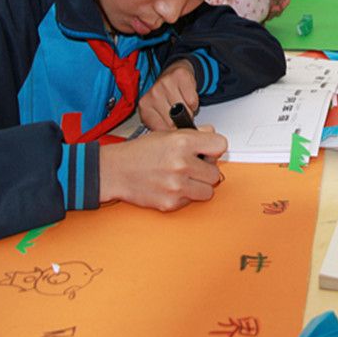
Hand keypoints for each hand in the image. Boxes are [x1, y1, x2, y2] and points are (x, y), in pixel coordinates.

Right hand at [98, 127, 225, 210]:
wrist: (116, 171)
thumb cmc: (139, 152)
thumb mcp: (167, 134)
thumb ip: (193, 134)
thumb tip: (211, 135)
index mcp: (183, 142)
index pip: (220, 145)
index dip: (214, 149)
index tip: (209, 151)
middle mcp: (182, 164)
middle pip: (215, 173)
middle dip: (206, 170)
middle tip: (193, 167)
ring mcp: (177, 185)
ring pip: (208, 191)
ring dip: (199, 186)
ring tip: (184, 178)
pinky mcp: (171, 203)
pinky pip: (191, 202)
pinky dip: (184, 197)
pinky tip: (172, 187)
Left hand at [138, 60, 198, 129]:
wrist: (173, 75)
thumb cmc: (166, 97)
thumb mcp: (158, 115)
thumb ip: (161, 128)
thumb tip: (169, 141)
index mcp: (145, 107)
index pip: (160, 129)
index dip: (170, 131)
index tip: (172, 128)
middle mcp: (153, 94)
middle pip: (172, 121)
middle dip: (179, 122)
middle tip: (177, 115)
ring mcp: (165, 84)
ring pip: (184, 111)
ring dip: (188, 112)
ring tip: (182, 105)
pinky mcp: (179, 77)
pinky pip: (192, 100)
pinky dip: (193, 103)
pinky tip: (187, 97)